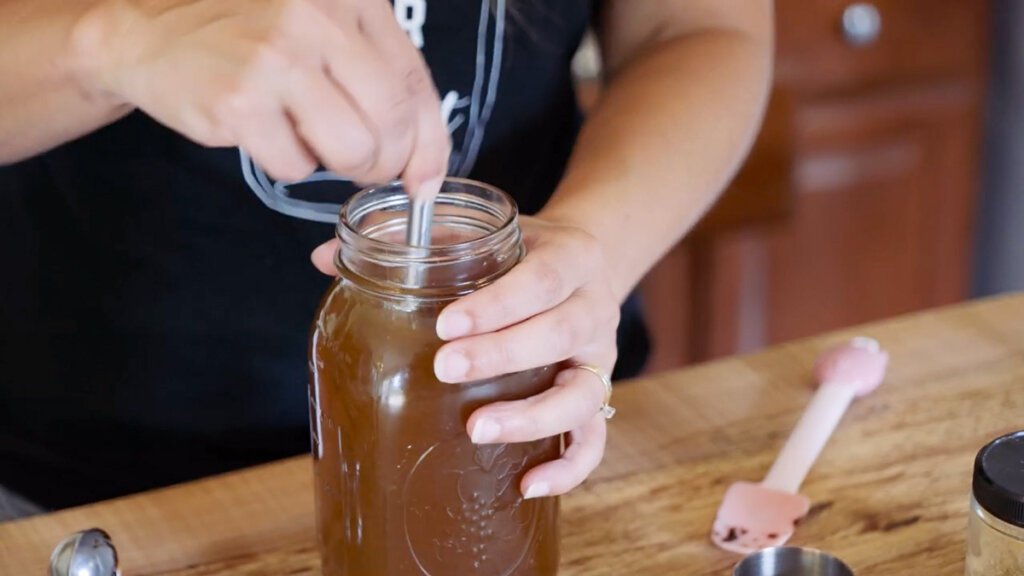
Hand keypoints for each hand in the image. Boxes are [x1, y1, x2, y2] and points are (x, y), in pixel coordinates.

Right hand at [70, 0, 447, 191]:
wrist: (151, 31)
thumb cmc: (250, 36)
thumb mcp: (323, 31)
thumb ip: (378, 77)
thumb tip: (425, 168)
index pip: (415, 83)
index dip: (429, 144)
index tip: (423, 179)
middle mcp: (319, 17)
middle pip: (392, 123)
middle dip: (385, 163)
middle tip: (364, 167)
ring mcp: (278, 57)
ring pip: (352, 151)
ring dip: (340, 167)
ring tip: (312, 141)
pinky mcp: (240, 99)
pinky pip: (296, 165)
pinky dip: (287, 163)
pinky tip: (265, 131)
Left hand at [435, 216, 619, 496]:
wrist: (583, 266)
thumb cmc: (523, 253)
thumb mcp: (484, 233)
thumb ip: (416, 241)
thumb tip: (324, 258)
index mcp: (571, 257)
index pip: (541, 279)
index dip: (496, 305)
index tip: (446, 326)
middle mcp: (594, 307)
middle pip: (560, 334)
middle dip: (502, 355)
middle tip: (445, 369)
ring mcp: (600, 358)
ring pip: (583, 394)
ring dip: (532, 417)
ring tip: (477, 430)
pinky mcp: (598, 396)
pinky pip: (594, 439)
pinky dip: (568, 466)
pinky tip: (528, 484)